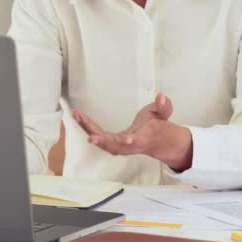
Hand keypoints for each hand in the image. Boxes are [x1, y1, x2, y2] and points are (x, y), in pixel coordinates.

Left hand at [72, 93, 192, 170]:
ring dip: (88, 129)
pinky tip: (78, 116)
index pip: (136, 141)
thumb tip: (161, 96)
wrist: (152, 140)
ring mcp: (117, 146)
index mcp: (141, 138)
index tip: (128, 139)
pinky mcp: (109, 142)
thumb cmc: (155, 127)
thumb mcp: (163, 114)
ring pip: (101, 141)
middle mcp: (128, 145)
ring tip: (77, 115)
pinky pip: (96, 135)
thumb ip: (163, 106)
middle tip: (91, 137)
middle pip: (113, 145)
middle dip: (102, 141)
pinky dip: (86, 126)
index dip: (130, 141)